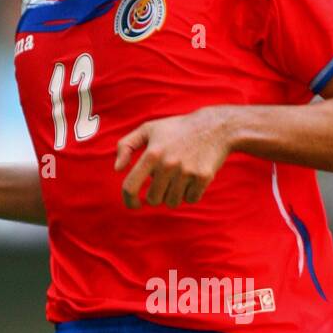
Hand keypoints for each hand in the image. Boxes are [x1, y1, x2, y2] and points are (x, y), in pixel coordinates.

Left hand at [114, 106, 234, 208]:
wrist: (215, 127)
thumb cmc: (177, 129)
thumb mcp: (148, 129)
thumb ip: (126, 145)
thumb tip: (117, 169)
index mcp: (151, 154)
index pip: (130, 187)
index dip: (128, 200)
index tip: (134, 205)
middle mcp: (167, 164)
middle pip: (153, 199)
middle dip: (157, 194)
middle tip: (166, 180)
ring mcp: (186, 172)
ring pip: (172, 202)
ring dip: (174, 194)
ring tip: (180, 176)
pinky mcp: (203, 178)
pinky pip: (190, 200)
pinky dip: (191, 193)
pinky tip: (193, 177)